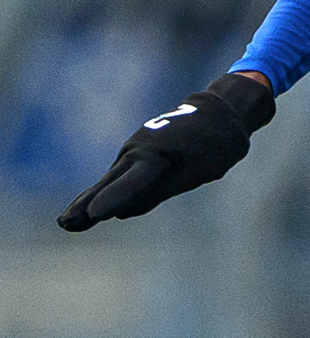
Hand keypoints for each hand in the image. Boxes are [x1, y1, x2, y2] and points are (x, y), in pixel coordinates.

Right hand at [58, 71, 274, 231]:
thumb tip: (124, 212)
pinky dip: (101, 194)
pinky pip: (117, 180)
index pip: (134, 181)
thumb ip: (163, 190)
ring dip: (88, 202)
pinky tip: (85, 211)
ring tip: (66, 223)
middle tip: (64, 224)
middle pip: (110, 183)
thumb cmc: (214, 145)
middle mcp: (137, 151)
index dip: (115, 198)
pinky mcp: (135, 157)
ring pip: (109, 182)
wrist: (217, 114)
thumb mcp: (199, 170)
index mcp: (157, 153)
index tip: (96, 215)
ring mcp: (133, 152)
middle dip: (87, 204)